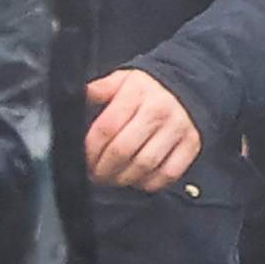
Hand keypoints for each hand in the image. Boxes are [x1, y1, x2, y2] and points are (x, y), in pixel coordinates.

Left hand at [86, 66, 204, 192]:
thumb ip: (99, 90)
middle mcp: (159, 110)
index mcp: (137, 93)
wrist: (188, 86)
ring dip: (123, 179)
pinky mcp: (191, 145)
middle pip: (123, 150)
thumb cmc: (148, 89)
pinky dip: (149, 183)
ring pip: (144, 165)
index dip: (90, 149)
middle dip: (103, 169)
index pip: (107, 128)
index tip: (82, 158)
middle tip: (95, 174)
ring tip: (113, 178)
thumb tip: (73, 99)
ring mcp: (178, 129)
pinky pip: (167, 174)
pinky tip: (137, 178)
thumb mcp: (122, 80)